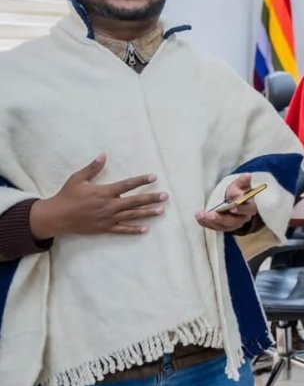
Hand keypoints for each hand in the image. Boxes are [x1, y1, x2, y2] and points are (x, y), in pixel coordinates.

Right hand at [29, 154, 164, 239]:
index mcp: (104, 192)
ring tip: (161, 211)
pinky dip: (134, 230)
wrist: (56, 217)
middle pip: (134, 201)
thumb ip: (92, 168)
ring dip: (147, 213)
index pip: (127, 185)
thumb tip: (103, 155)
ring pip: (132, 216)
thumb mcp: (78, 179)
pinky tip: (145, 229)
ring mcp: (108, 218)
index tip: (154, 177)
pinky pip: (122, 230)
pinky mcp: (104, 228)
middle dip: (151, 198)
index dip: (141, 180)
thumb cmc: (67, 196)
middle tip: (165, 196)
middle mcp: (109, 205)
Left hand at [195, 173, 257, 231]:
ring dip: (211, 221)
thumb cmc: (238, 192)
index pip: (247, 210)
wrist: (234, 200)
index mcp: (250, 208)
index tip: (232, 207)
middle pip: (233, 221)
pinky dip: (206, 224)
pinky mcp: (223, 227)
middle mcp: (242, 219)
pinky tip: (199, 218)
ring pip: (223, 226)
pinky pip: (215, 227)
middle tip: (211, 214)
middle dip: (221, 218)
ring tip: (201, 215)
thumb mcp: (240, 185)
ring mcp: (233, 224)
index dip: (241, 209)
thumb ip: (242, 181)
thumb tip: (247, 175)